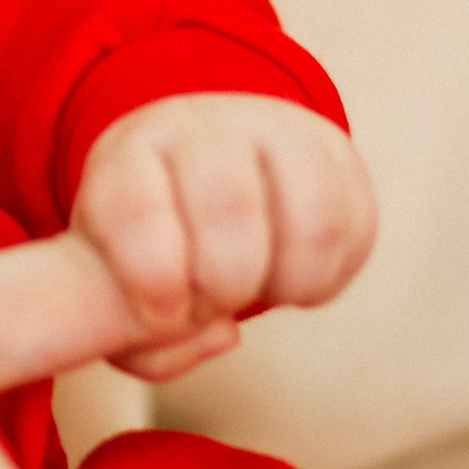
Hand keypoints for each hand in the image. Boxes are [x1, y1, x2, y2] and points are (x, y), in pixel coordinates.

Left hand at [69, 93, 375, 380]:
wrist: (199, 171)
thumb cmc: (152, 250)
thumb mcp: (118, 288)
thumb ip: (138, 340)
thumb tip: (222, 334)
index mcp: (127, 156)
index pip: (134, 207)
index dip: (153, 277)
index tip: (166, 313)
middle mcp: (200, 129)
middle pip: (228, 204)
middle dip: (226, 284)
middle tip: (216, 303)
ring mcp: (272, 130)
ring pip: (309, 217)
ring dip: (286, 282)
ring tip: (260, 291)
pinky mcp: (331, 150)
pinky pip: (350, 225)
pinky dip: (324, 276)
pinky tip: (291, 280)